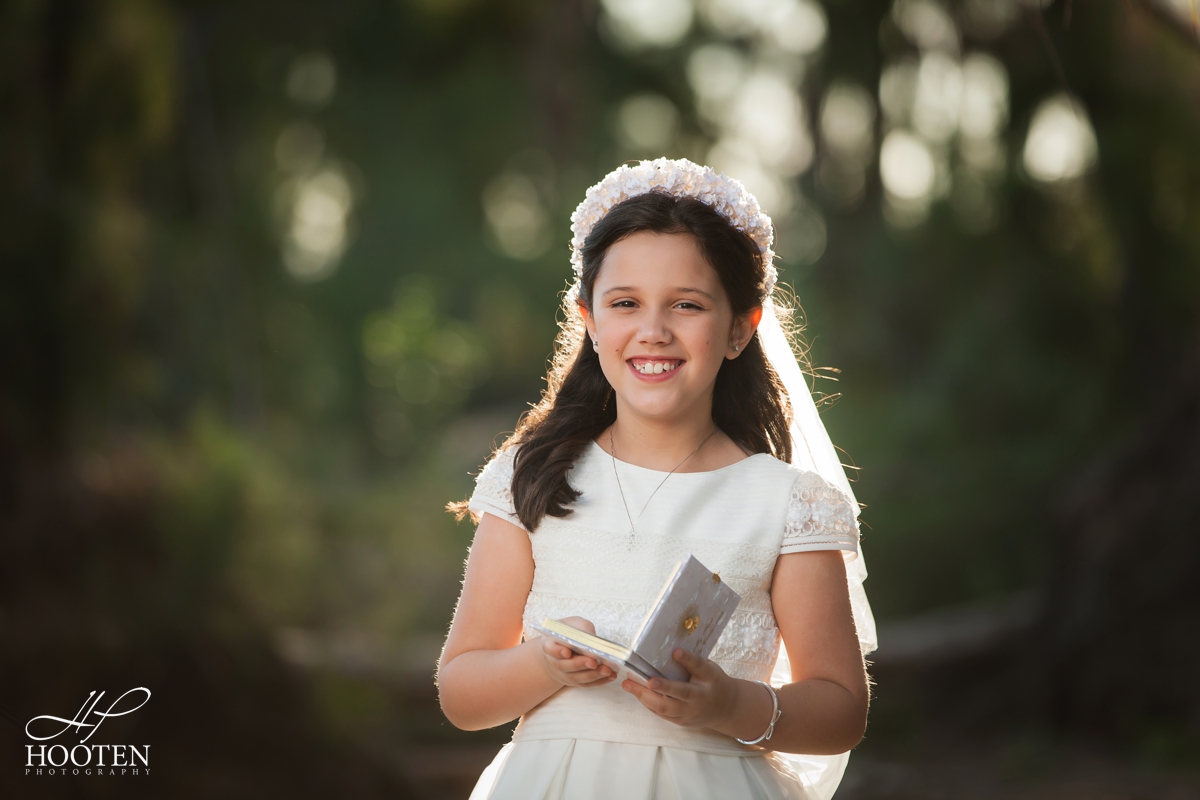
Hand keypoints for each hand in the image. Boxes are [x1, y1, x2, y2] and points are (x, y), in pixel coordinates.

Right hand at [537, 617, 615, 688]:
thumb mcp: (573, 624)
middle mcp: (553, 661)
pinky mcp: (574, 681)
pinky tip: (610, 676)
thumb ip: (582, 629)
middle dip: (580, 664)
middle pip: (565, 666)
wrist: (561, 646)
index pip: (551, 649)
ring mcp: (563, 674)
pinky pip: (585, 684)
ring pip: (575, 678)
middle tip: (594, 662)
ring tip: (607, 670)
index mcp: (550, 644)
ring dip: (592, 675)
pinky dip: (598, 681)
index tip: (567, 652)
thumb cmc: (568, 633)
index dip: (558, 651)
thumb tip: (594, 641)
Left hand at [622, 648, 736, 727]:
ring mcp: (689, 713)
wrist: (725, 709)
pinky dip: (647, 703)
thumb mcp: (709, 669)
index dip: (688, 659)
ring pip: (665, 708)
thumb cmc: (713, 683)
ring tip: (628, 684)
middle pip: (681, 693)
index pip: (699, 667)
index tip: (676, 651)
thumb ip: (693, 662)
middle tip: (646, 679)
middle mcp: (699, 699)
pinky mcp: (680, 722)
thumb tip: (670, 649)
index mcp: (709, 680)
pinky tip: (636, 692)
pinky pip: (661, 714)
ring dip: (644, 696)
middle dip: (662, 687)